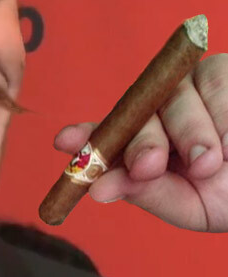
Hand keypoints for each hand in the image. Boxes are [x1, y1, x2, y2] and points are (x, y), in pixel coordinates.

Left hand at [54, 54, 227, 231]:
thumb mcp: (195, 205)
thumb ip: (151, 193)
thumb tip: (99, 187)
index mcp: (147, 142)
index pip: (109, 133)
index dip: (87, 136)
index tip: (65, 143)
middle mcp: (160, 110)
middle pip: (135, 116)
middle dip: (139, 143)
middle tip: (149, 167)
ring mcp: (189, 86)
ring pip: (172, 101)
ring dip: (190, 135)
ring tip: (213, 162)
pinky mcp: (220, 71)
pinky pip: (213, 86)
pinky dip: (223, 116)